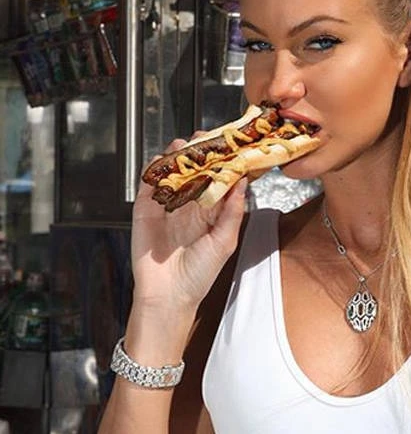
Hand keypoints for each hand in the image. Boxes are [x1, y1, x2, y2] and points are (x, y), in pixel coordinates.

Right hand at [131, 136, 248, 313]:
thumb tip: (242, 182)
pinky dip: (154, 170)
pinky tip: (162, 160)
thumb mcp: (224, 241)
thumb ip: (233, 212)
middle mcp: (189, 207)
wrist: (168, 295)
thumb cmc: (200, 274)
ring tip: (185, 146)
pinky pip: (149, 184)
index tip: (232, 146)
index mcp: (211, 213)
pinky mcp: (145, 210)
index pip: (219, 181)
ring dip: (177, 158)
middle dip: (201, 153)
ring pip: (172, 174)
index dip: (224, 163)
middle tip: (207, 138)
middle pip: (195, 171)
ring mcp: (167, 207)